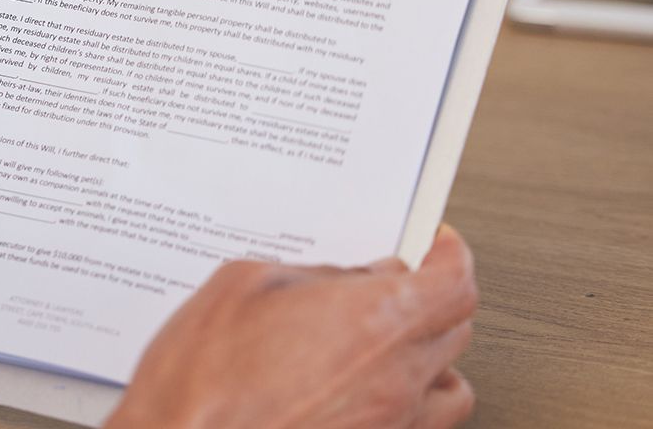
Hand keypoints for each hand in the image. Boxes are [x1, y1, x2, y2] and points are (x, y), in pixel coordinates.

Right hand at [108, 226, 477, 428]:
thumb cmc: (201, 378)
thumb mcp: (244, 284)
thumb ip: (311, 275)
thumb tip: (343, 279)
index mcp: (374, 321)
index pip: (455, 283)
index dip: (451, 256)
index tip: (438, 246)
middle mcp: (395, 380)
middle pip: (456, 330)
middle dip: (431, 298)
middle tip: (390, 284)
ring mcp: (388, 427)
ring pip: (449, 388)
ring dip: (430, 357)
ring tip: (390, 341)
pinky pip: (416, 427)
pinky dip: (408, 402)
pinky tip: (365, 389)